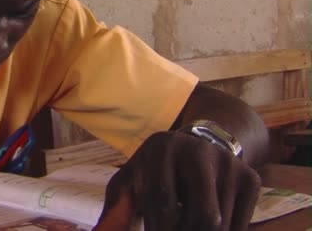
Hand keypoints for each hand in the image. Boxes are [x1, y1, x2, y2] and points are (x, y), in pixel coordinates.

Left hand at [93, 131, 260, 230]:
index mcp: (161, 147)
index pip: (162, 200)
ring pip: (221, 223)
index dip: (158, 228)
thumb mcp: (131, 181)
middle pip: (201, 215)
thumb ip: (116, 209)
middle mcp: (198, 150)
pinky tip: (204, 227)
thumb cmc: (155, 171)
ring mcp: (229, 163)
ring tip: (184, 226)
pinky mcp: (251, 177)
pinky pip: (240, 223)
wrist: (200, 145)